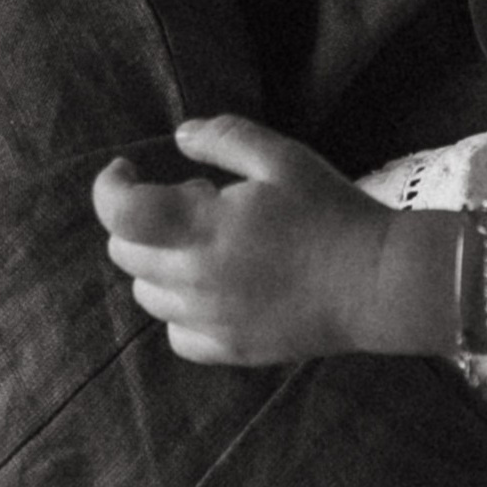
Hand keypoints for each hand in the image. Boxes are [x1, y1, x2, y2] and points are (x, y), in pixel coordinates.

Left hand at [93, 113, 391, 364]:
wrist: (378, 282)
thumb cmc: (332, 213)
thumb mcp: (283, 158)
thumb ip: (225, 137)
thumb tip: (179, 137)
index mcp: (203, 227)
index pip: (121, 214)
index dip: (109, 187)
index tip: (126, 170)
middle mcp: (194, 280)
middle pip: (126, 252)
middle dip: (141, 220)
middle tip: (192, 203)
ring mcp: (209, 321)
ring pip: (147, 294)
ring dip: (159, 262)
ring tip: (206, 244)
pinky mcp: (228, 349)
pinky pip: (176, 333)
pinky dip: (180, 309)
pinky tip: (214, 288)